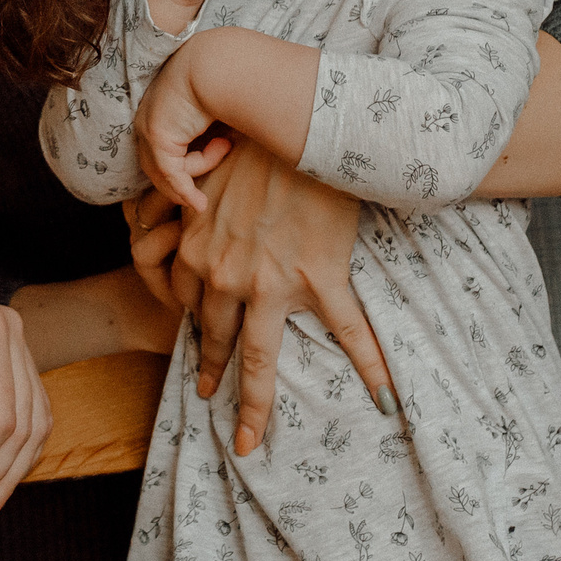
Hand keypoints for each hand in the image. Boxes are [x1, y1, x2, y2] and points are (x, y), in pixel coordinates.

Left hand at [131, 39, 234, 213]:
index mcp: (157, 107)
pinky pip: (171, 174)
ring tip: (227, 146)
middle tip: (213, 164)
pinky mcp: (158, 138)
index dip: (180, 163)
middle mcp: (147, 117)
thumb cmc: (222, 79)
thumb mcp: (214, 106)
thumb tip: (229, 138)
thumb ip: (213, 125)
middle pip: (158, 163)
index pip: (160, 146)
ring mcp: (148, 128)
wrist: (217, 62)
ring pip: (167, 171)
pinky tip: (201, 203)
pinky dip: (185, 192)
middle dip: (184, 175)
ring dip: (198, 171)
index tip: (207, 164)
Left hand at [140, 141, 395, 456]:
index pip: (182, 301)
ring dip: (255, 400)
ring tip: (251, 434)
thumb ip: (190, 207)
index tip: (190, 346)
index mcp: (197, 251)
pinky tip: (384, 401)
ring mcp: (274, 282)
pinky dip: (369, 367)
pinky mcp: (321, 276)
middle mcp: (227, 275)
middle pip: (215, 338)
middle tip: (205, 397)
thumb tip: (176, 214)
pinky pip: (348, 330)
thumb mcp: (204, 178)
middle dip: (208, 372)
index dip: (185, 325)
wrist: (291, 126)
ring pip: (262, 355)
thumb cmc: (246, 146)